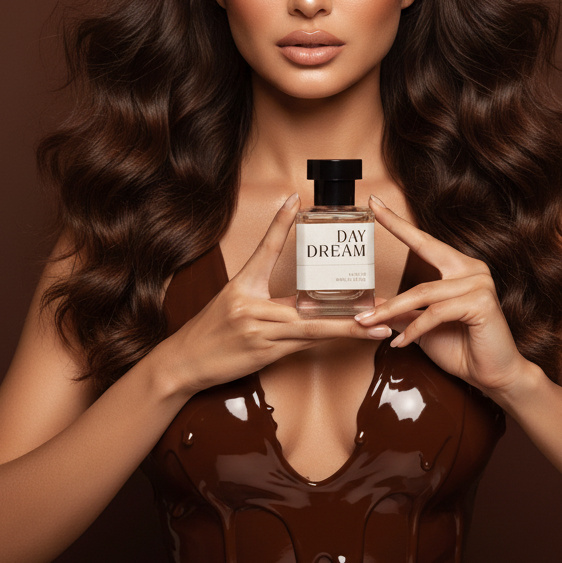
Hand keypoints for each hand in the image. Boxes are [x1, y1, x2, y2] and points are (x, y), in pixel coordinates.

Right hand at [164, 193, 392, 395]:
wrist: (183, 363)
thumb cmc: (210, 330)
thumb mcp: (232, 302)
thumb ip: (263, 297)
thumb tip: (303, 297)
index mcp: (242, 285)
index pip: (265, 248)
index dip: (279, 223)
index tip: (295, 199)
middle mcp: (249, 305)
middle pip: (306, 303)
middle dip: (345, 304)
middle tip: (378, 298)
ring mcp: (256, 330)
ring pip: (311, 327)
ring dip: (348, 328)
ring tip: (377, 325)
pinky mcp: (261, 352)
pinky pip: (302, 344)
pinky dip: (328, 339)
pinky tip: (354, 337)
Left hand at [354, 195, 531, 397]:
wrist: (493, 377)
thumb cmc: (461, 350)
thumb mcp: (422, 327)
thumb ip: (402, 311)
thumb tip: (372, 303)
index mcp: (460, 268)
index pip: (426, 242)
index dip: (400, 224)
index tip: (376, 204)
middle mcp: (472, 269)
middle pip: (425, 249)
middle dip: (397, 226)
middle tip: (373, 208)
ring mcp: (480, 283)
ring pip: (422, 293)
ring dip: (391, 310)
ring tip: (367, 322)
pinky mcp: (482, 303)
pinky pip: (435, 313)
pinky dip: (414, 330)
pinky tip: (401, 343)